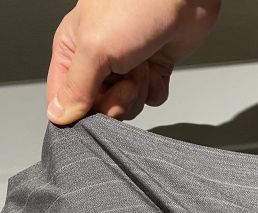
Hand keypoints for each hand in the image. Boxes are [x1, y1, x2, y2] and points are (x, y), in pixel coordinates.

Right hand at [46, 0, 219, 124]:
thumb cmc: (136, 6)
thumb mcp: (95, 49)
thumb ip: (76, 88)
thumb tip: (58, 116)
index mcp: (72, 51)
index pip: (64, 99)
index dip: (79, 113)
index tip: (94, 108)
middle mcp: (97, 62)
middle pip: (99, 109)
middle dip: (117, 101)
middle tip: (125, 78)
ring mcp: (125, 68)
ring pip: (127, 107)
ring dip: (138, 92)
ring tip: (142, 63)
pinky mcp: (151, 72)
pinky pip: (150, 100)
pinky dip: (156, 88)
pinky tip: (157, 68)